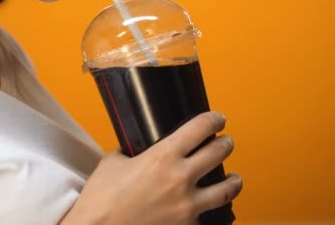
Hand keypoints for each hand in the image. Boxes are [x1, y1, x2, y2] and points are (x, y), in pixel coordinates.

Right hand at [60, 111, 241, 224]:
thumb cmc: (101, 199)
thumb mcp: (112, 162)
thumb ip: (130, 151)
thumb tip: (135, 147)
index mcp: (162, 157)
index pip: (200, 128)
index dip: (213, 119)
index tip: (217, 118)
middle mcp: (180, 179)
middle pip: (219, 152)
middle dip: (225, 143)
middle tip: (225, 141)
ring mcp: (187, 206)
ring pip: (227, 189)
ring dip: (233, 180)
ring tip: (233, 177)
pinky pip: (209, 216)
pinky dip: (210, 211)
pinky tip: (210, 207)